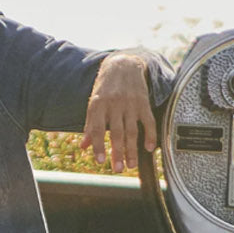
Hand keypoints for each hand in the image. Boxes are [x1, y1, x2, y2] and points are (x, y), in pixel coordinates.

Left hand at [81, 53, 157, 172]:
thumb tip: (83, 146)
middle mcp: (114, 104)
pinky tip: (149, 148)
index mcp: (98, 104)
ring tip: (131, 165)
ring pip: (132, 130)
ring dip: (132, 150)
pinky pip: (148, 121)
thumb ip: (90, 124)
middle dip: (117, 152)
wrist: (124, 64)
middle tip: (118, 168)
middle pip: (116, 132)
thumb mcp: (94, 102)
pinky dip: (150, 135)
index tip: (101, 161)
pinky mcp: (143, 102)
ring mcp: (130, 103)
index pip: (97, 128)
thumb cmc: (106, 86)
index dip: (98, 145)